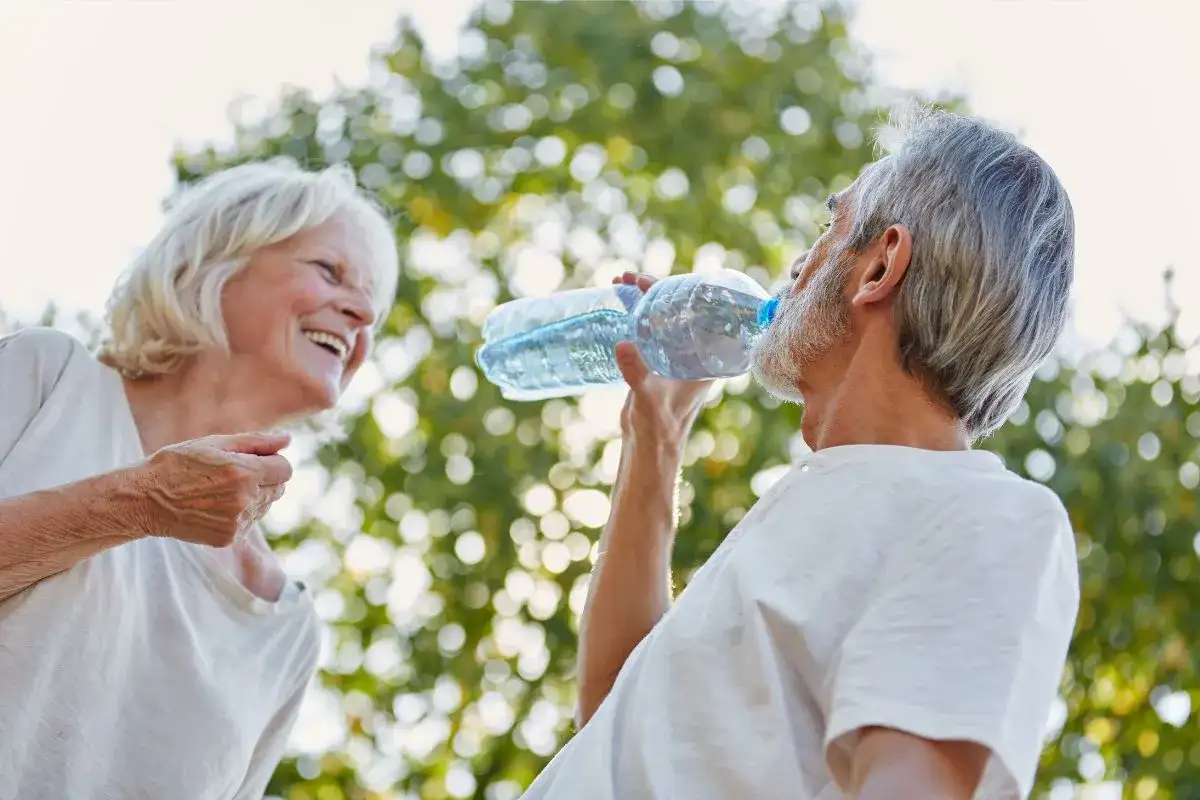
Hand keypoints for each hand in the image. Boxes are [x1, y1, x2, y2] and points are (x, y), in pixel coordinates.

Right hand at [134, 432, 293, 547]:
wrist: (144, 500)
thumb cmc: (177, 465)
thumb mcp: (214, 444)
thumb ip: (256, 442)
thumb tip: (288, 440)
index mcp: (244, 473)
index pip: (285, 469)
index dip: (272, 462)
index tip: (253, 459)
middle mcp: (245, 500)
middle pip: (278, 488)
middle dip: (264, 479)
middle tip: (234, 474)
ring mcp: (237, 522)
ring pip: (265, 507)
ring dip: (253, 497)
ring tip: (220, 490)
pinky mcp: (229, 538)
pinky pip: (249, 524)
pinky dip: (239, 515)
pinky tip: (214, 507)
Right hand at [613, 272, 711, 448]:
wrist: (648, 446)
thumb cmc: (659, 426)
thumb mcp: (648, 396)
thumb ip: (637, 373)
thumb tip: (622, 345)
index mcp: (704, 358)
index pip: (697, 313)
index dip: (677, 290)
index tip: (652, 280)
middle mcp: (692, 353)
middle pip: (676, 310)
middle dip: (653, 290)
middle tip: (629, 278)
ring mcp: (673, 356)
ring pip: (660, 318)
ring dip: (641, 299)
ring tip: (618, 283)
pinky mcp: (655, 362)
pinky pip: (647, 331)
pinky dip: (633, 316)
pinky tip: (618, 305)